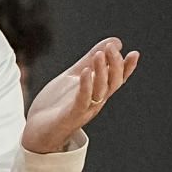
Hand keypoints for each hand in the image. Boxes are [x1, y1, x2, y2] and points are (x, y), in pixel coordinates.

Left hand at [22, 37, 138, 153]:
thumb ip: (91, 60)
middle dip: (114, 65)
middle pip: (112, 83)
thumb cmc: (57, 104)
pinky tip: (85, 71)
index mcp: (97, 92)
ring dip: (101, 71)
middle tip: (111, 47)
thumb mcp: (74, 76)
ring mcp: (84, 109)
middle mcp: (95, 101)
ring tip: (99, 54)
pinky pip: (81, 100)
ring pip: (100, 91)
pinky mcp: (70, 115)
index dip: (127, 68)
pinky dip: (85, 86)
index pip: (116, 79)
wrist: (37, 130)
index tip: (134, 53)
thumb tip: (115, 41)